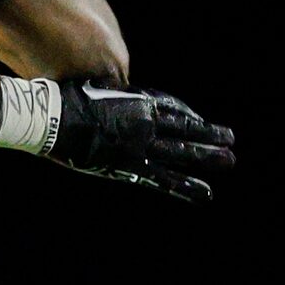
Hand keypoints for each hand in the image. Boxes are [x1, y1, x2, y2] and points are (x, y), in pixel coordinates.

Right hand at [24, 77, 235, 201]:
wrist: (54, 119)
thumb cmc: (64, 103)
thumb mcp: (93, 90)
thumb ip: (106, 94)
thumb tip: (103, 90)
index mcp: (136, 102)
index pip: (170, 106)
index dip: (187, 114)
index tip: (198, 120)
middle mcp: (145, 122)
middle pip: (184, 128)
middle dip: (208, 134)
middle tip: (230, 138)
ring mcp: (141, 144)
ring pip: (181, 151)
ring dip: (207, 156)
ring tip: (229, 160)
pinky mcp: (131, 166)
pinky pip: (164, 179)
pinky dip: (186, 187)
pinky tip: (206, 194)